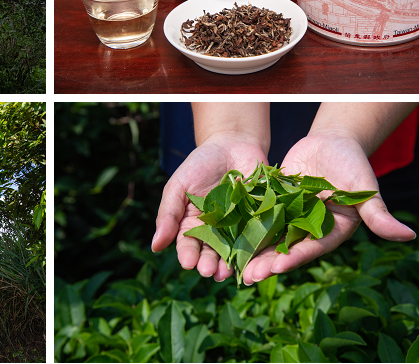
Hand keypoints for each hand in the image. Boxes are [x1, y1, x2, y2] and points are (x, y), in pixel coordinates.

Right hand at [152, 133, 268, 281]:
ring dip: (232, 265)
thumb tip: (155, 247)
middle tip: (209, 270)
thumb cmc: (200, 164)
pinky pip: (261, 241)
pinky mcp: (263, 224)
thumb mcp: (178, 185)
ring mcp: (241, 230)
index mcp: (193, 226)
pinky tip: (254, 262)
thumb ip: (168, 214)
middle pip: (212, 254)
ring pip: (236, 253)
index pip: (188, 245)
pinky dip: (258, 253)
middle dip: (209, 264)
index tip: (188, 263)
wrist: (233, 144)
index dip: (188, 255)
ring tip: (228, 273)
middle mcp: (217, 233)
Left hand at [238, 131, 416, 284]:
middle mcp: (308, 228)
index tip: (276, 268)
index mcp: (331, 231)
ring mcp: (290, 217)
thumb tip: (407, 235)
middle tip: (247, 275)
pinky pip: (257, 215)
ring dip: (252, 249)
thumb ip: (378, 214)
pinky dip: (243, 224)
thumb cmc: (354, 165)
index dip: (294, 258)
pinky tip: (224, 233)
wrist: (332, 143)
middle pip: (286, 248)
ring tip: (232, 264)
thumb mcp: (364, 190)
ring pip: (268, 236)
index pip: (311, 248)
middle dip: (267, 262)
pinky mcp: (275, 202)